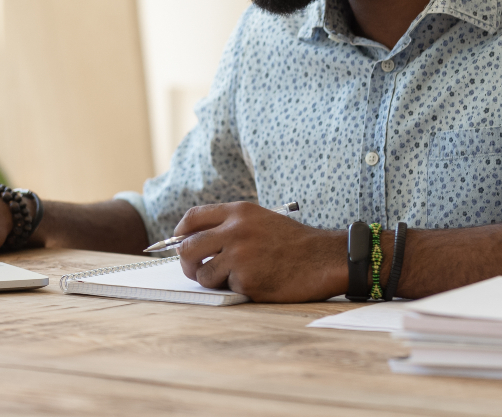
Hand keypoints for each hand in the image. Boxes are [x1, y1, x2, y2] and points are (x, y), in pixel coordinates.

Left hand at [172, 202, 346, 301]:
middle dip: (184, 262)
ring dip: (211, 280)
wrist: (323, 259)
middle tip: (194, 269)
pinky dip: (236, 288)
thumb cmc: (293, 242)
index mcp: (238, 212)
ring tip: (234, 277)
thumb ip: (230, 226)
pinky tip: (257, 281)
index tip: (179, 242)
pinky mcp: (246, 281)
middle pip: (186, 248)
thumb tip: (192, 241)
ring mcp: (239, 256)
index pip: (193, 218)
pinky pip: (226, 288)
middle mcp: (235, 231)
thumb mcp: (260, 220)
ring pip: (202, 274)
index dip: (180, 232)